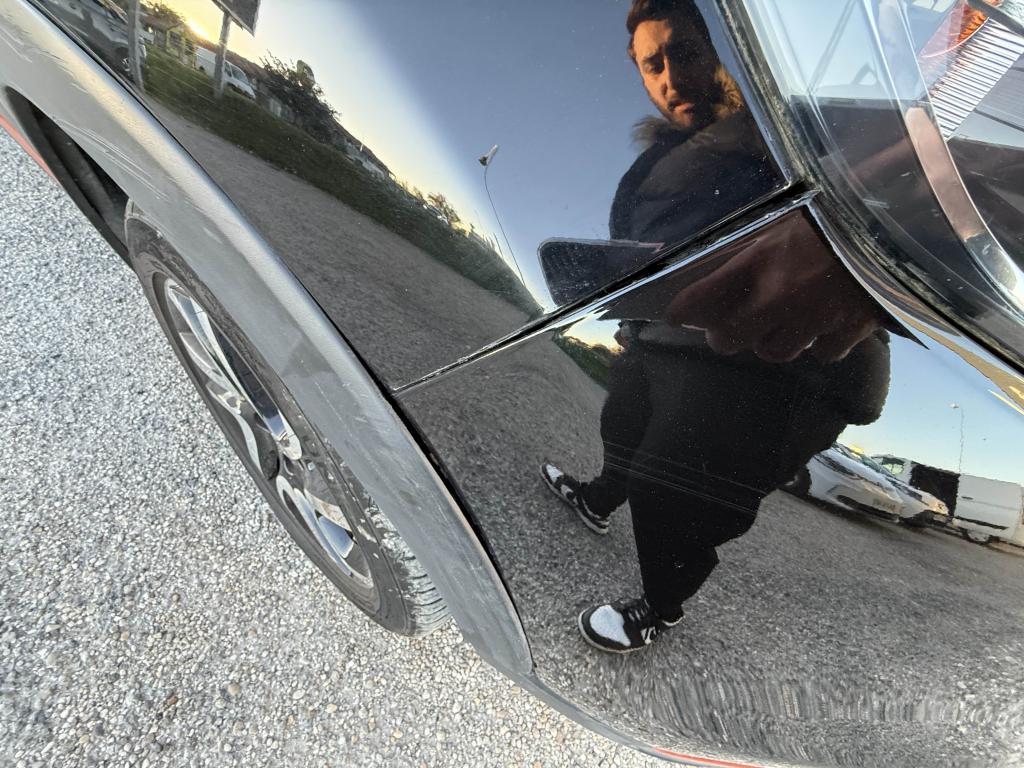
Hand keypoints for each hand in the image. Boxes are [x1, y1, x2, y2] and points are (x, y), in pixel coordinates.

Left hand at [666, 212, 882, 362]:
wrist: (905, 217)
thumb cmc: (842, 206)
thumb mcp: (789, 215)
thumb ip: (758, 244)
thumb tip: (727, 265)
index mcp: (759, 262)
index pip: (698, 302)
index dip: (684, 311)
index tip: (679, 312)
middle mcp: (778, 298)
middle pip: (728, 340)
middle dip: (724, 332)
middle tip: (728, 322)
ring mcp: (813, 320)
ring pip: (772, 352)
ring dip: (769, 340)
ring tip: (777, 324)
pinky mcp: (848, 332)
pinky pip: (820, 353)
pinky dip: (817, 343)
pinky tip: (821, 325)